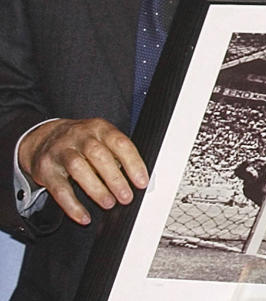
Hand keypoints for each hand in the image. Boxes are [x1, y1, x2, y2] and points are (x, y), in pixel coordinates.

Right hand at [18, 118, 148, 225]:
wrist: (45, 138)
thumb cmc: (82, 142)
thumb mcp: (102, 139)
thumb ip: (118, 155)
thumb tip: (136, 180)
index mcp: (100, 128)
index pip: (120, 143)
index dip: (133, 163)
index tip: (142, 182)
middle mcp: (80, 137)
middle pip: (98, 155)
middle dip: (115, 178)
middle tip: (126, 197)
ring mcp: (61, 151)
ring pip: (78, 168)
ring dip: (96, 189)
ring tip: (109, 203)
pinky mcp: (46, 169)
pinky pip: (59, 189)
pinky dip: (72, 205)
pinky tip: (84, 216)